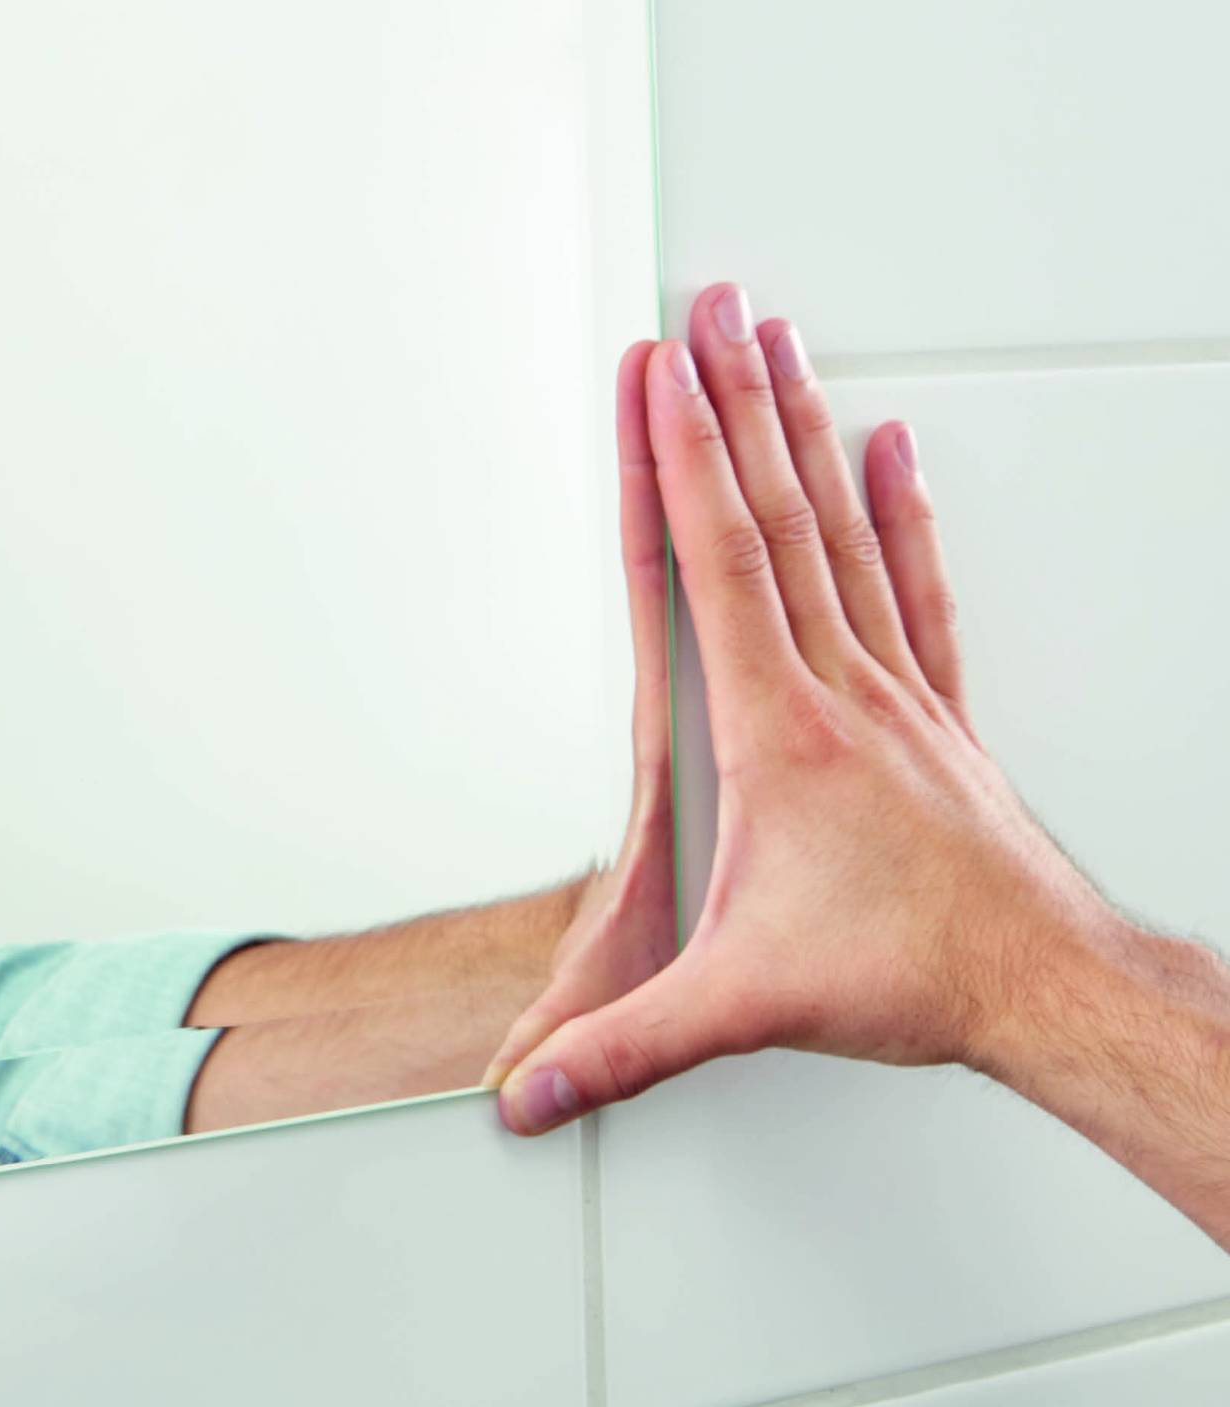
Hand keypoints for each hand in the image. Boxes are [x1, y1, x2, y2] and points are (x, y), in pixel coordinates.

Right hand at [490, 283, 1133, 1135]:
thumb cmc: (912, 974)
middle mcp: (840, 688)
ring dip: (799, 427)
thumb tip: (523, 1088)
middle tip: (712, 308)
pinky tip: (888, 449)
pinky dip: (896, 508)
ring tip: (777, 342)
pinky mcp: (935, 714)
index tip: (655, 377)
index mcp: (779, 732)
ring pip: (838, 527)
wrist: (1046, 987)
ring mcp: (896, 691)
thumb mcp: (738, 1009)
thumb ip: (619, 1047)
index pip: (720, 564)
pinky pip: (911, 585)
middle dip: (731, 401)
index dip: (678, 463)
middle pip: (775, 511)